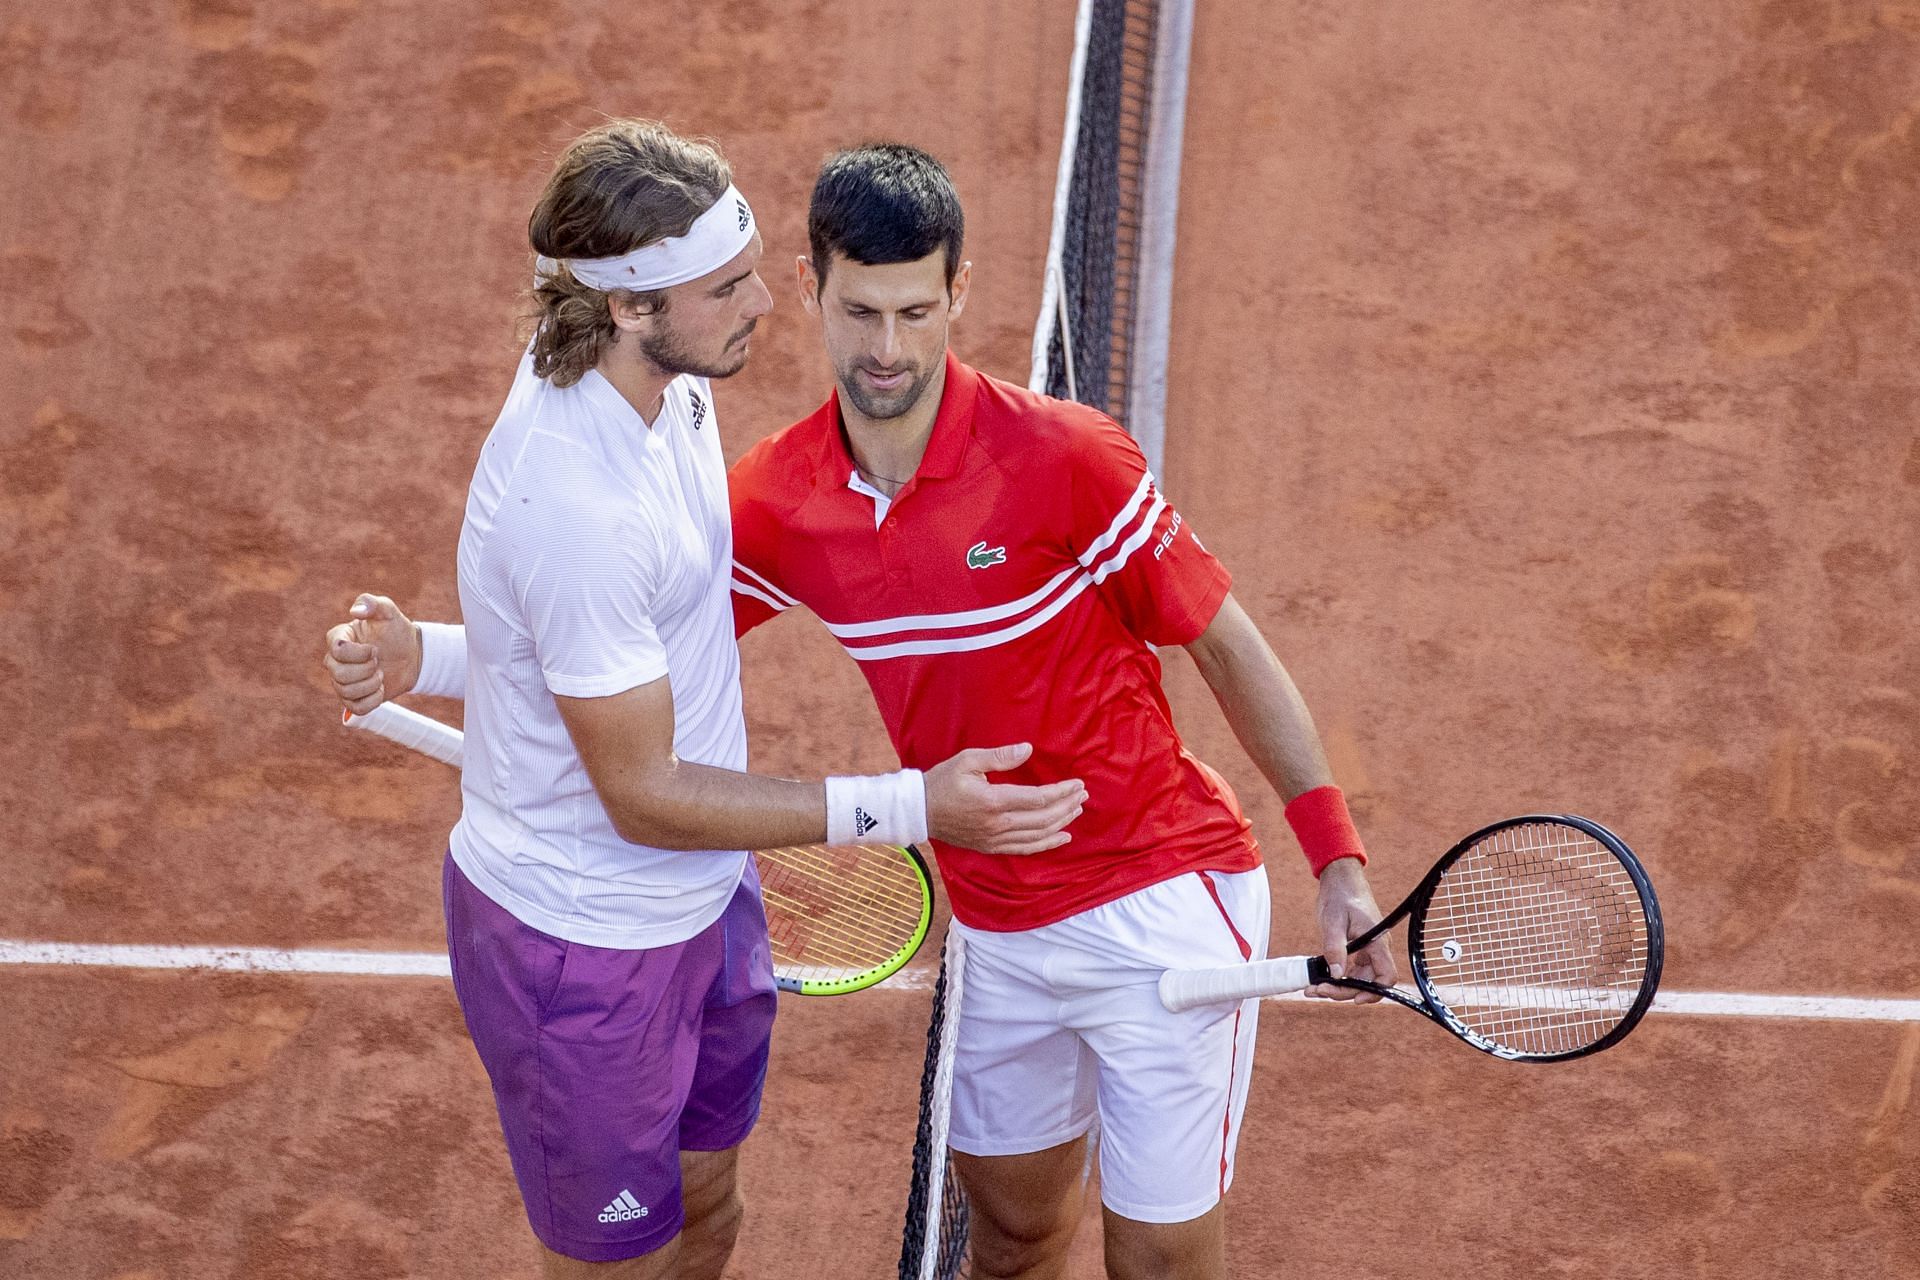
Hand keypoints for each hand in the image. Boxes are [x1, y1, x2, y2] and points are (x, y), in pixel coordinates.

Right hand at [322, 593, 418, 714]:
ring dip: (371, 685)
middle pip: (338, 674)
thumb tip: (355, 611)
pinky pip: (355, 708)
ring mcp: (341, 680)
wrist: (412, 655)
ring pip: (345, 692)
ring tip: (381, 674)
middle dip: (366, 670)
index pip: (336, 650)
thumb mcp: (388, 612)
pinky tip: (381, 689)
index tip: (375, 648)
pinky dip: (372, 701)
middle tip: (380, 662)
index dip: (359, 653)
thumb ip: (373, 603)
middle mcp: (334, 660)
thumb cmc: (397, 631)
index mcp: (338, 638)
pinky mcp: (352, 698)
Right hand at [924, 743, 1086, 854]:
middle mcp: (998, 824)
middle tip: (1083, 795)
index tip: (1077, 783)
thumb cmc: (942, 781)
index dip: (1061, 792)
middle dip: (1067, 806)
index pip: (1038, 799)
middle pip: (1044, 819)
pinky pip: (1025, 849)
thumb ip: (1000, 756)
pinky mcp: (991, 847)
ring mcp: (995, 839)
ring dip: (1061, 823)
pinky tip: (1062, 837)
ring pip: (1038, 835)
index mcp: (993, 801)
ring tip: (1077, 810)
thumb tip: (1028, 749)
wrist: (919, 811)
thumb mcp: (968, 760)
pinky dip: (1047, 844)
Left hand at [1306, 857, 1396, 1002]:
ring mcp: (1368, 949)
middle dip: (1343, 991)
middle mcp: (1376, 948)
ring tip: (1313, 987)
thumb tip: (1335, 974)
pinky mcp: (1358, 948)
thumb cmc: (1340, 895)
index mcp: (1377, 942)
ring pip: (1358, 978)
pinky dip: (1336, 976)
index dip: (1373, 992)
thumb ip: (1335, 948)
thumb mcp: (1333, 921)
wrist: (1340, 879)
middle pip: (1368, 982)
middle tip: (1317, 990)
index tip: (1353, 997)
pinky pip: (1351, 969)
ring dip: (1338, 986)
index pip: (1386, 976)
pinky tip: (1319, 977)